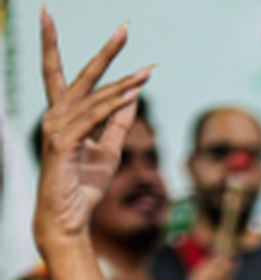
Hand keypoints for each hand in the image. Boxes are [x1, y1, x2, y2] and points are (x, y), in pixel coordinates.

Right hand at [34, 12, 151, 253]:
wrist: (69, 218)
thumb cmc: (85, 186)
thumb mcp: (109, 152)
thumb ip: (118, 124)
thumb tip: (133, 98)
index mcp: (63, 116)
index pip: (63, 74)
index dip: (67, 47)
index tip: (72, 20)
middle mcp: (55, 116)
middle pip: (82, 76)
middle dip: (105, 52)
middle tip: (125, 29)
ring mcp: (56, 128)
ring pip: (93, 98)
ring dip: (121, 84)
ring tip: (146, 71)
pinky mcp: (62, 144)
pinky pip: (92, 119)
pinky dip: (112, 107)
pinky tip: (132, 96)